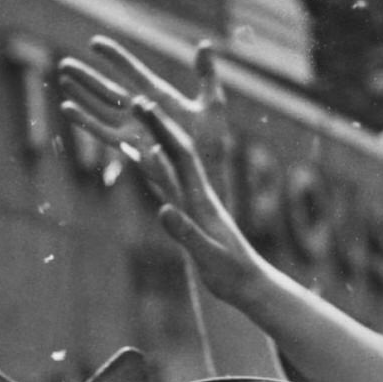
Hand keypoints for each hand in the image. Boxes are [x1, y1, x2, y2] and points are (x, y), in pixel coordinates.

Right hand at [58, 36, 233, 195]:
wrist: (210, 174)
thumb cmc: (214, 144)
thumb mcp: (213, 104)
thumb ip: (206, 75)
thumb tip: (204, 44)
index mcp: (159, 96)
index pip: (132, 71)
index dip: (114, 57)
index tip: (95, 43)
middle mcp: (142, 111)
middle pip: (108, 89)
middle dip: (87, 77)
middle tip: (65, 64)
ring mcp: (134, 129)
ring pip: (100, 107)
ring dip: (81, 94)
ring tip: (62, 80)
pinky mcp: (130, 146)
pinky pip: (102, 131)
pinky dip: (84, 119)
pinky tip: (67, 107)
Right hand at [59, 60, 260, 312]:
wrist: (248, 285)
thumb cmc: (230, 274)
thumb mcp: (207, 255)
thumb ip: (185, 232)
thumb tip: (162, 209)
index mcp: (201, 200)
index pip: (182, 156)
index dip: (163, 130)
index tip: (146, 104)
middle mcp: (196, 195)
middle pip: (174, 152)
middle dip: (156, 125)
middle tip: (137, 97)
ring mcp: (192, 203)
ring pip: (168, 166)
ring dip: (151, 140)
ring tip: (134, 119)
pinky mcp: (189, 214)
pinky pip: (166, 185)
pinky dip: (152, 167)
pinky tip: (140, 155)